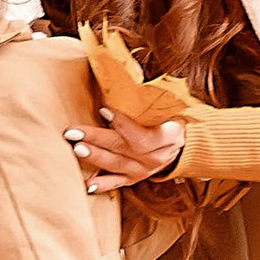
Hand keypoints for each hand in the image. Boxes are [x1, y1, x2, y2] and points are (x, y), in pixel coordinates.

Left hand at [68, 107, 183, 192]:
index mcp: (168, 137)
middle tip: (73, 132)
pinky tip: (86, 184)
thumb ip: (154, 99)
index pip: (143, 134)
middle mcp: (155, 158)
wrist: (186, 148)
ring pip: (116, 165)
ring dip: (94, 157)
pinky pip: (116, 184)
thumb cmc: (173, 120)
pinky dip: (101, 185)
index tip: (103, 110)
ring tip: (76, 149)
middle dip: (96, 139)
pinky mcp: (133, 179)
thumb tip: (128, 74)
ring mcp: (143, 171)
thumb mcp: (173, 109)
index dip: (123, 124)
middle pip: (123, 148)